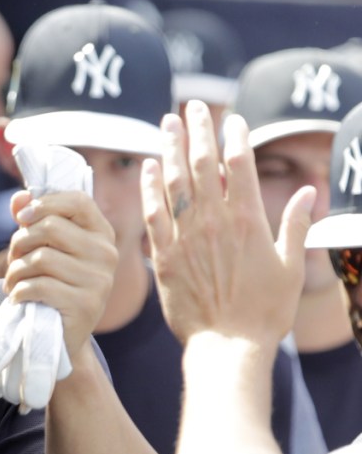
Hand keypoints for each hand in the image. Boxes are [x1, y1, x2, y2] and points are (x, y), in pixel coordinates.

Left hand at [2, 188, 116, 356]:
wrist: (63, 336)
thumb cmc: (53, 284)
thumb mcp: (46, 248)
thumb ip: (33, 219)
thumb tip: (20, 197)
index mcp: (102, 233)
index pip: (78, 201)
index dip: (44, 203)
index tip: (22, 217)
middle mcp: (107, 254)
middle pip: (51, 227)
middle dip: (21, 241)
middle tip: (14, 259)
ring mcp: (100, 280)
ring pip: (41, 258)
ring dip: (16, 270)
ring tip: (14, 281)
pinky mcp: (85, 305)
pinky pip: (39, 286)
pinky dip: (19, 290)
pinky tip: (18, 297)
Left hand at [140, 100, 315, 346]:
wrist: (228, 347)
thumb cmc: (264, 313)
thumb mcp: (290, 268)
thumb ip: (295, 226)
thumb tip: (306, 191)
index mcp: (248, 222)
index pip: (238, 165)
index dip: (234, 137)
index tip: (231, 118)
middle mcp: (213, 224)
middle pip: (202, 165)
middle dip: (197, 131)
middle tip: (192, 106)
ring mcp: (185, 238)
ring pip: (173, 183)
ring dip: (169, 149)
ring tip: (166, 123)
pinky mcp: (162, 257)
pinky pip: (152, 215)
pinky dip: (149, 188)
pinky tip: (147, 167)